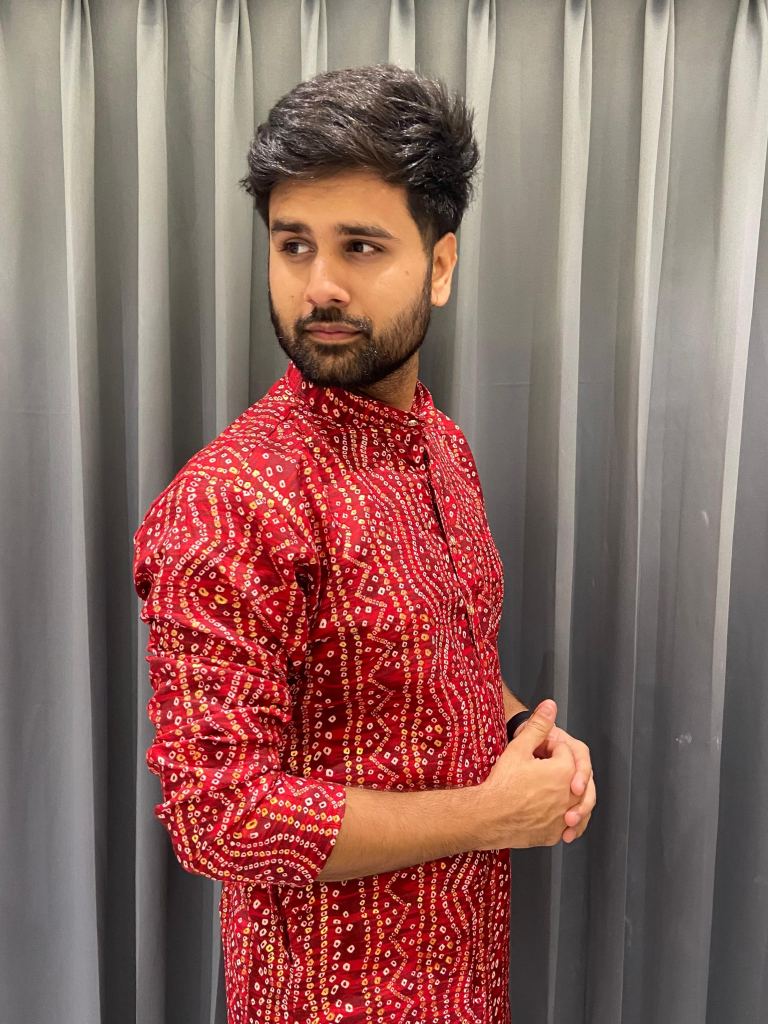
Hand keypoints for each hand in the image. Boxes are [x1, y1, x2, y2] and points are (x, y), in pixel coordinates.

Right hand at [479, 700, 581, 849]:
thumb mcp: (519, 748)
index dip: (549, 748)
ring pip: (578, 803)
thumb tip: (550, 706)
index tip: (534, 752)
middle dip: (561, 769)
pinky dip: (566, 820)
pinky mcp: (555, 834)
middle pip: (575, 775)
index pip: (565, 752)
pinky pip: (569, 826)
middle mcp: (569, 795)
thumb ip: (539, 725)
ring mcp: (563, 817)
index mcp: (564, 771)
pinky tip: (555, 814)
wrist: (488, 816)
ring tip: (554, 790)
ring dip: (570, 795)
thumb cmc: (502, 784)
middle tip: (541, 768)